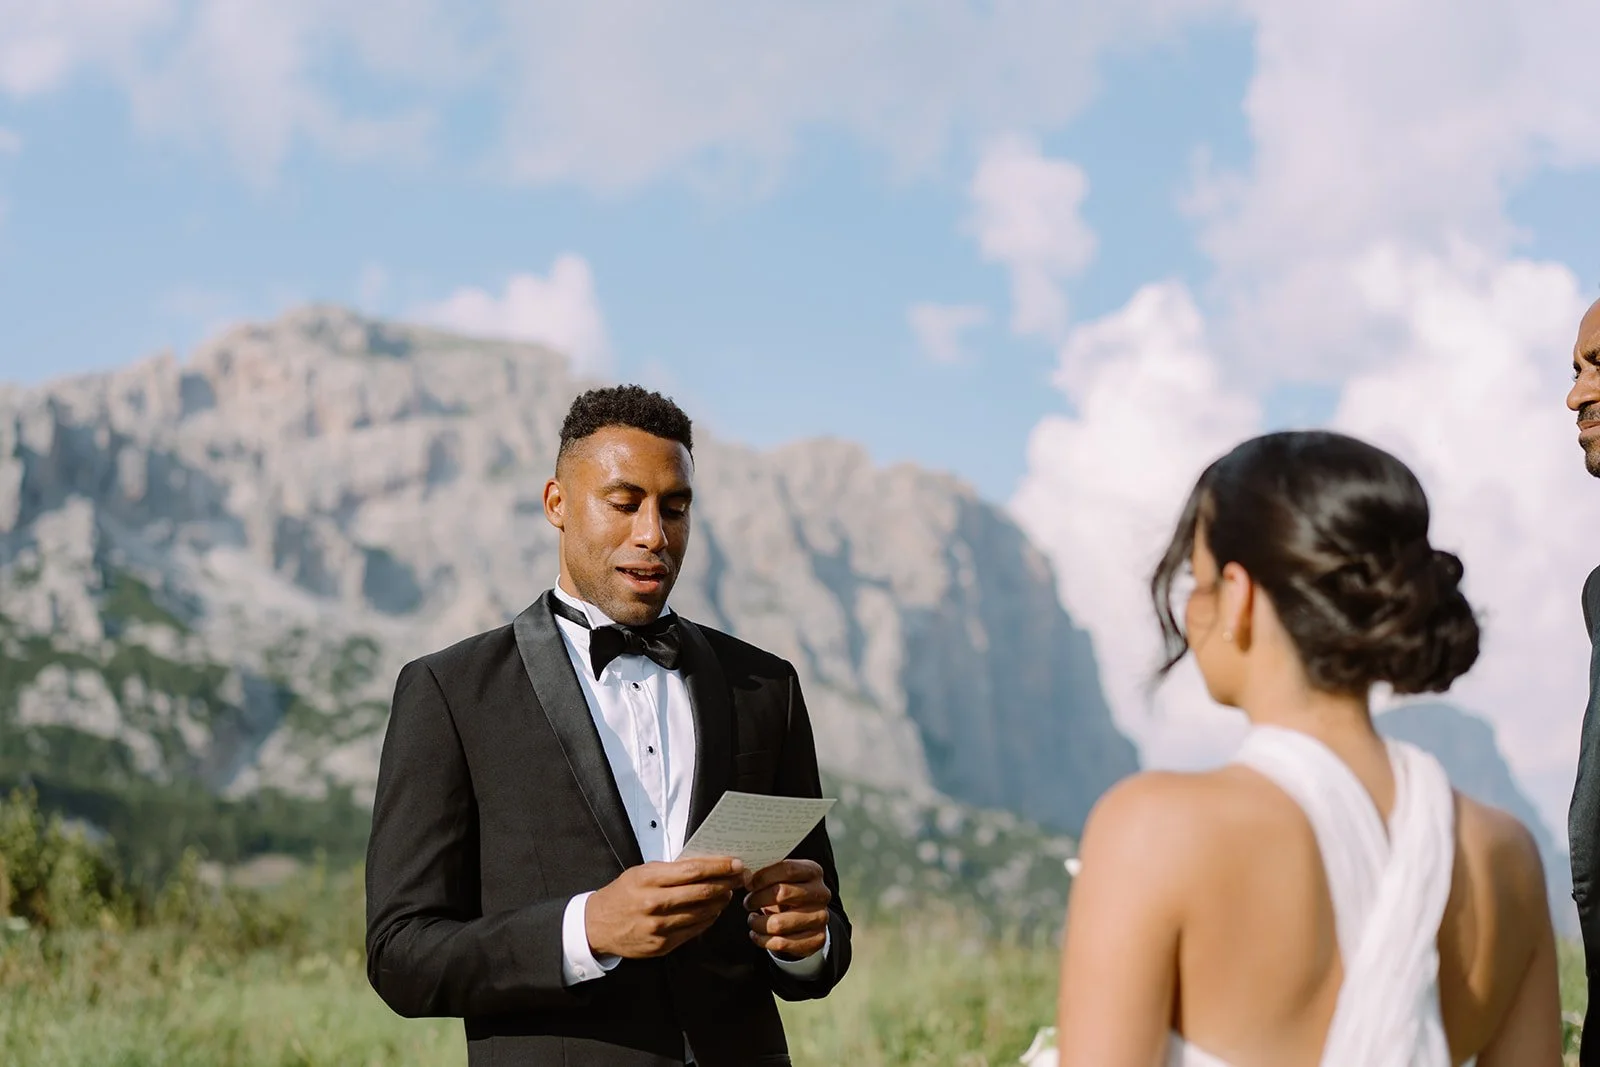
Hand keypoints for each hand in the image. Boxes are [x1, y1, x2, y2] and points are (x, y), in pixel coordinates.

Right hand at [585, 857, 744, 958]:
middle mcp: (654, 903)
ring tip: (728, 893)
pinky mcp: (662, 945)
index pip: (693, 870)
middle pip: (701, 892)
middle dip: (726, 883)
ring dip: (720, 902)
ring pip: (702, 913)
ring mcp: (659, 927)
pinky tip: (713, 910)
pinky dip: (708, 918)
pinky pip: (694, 930)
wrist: (597, 926)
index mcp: (648, 879)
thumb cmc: (622, 894)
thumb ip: (671, 870)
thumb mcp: (641, 873)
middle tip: (740, 878)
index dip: (719, 867)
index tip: (736, 863)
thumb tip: (706, 866)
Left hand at [742, 858, 830, 960]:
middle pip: (782, 893)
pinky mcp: (817, 939)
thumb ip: (768, 873)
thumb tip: (744, 875)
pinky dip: (763, 940)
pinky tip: (756, 934)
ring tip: (752, 920)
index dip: (763, 876)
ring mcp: (821, 917)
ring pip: (779, 923)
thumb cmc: (790, 892)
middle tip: (748, 902)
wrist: (809, 916)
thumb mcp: (783, 877)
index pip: (787, 869)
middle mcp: (821, 893)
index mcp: (813, 871)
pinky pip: (782, 943)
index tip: (749, 884)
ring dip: (758, 923)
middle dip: (758, 899)